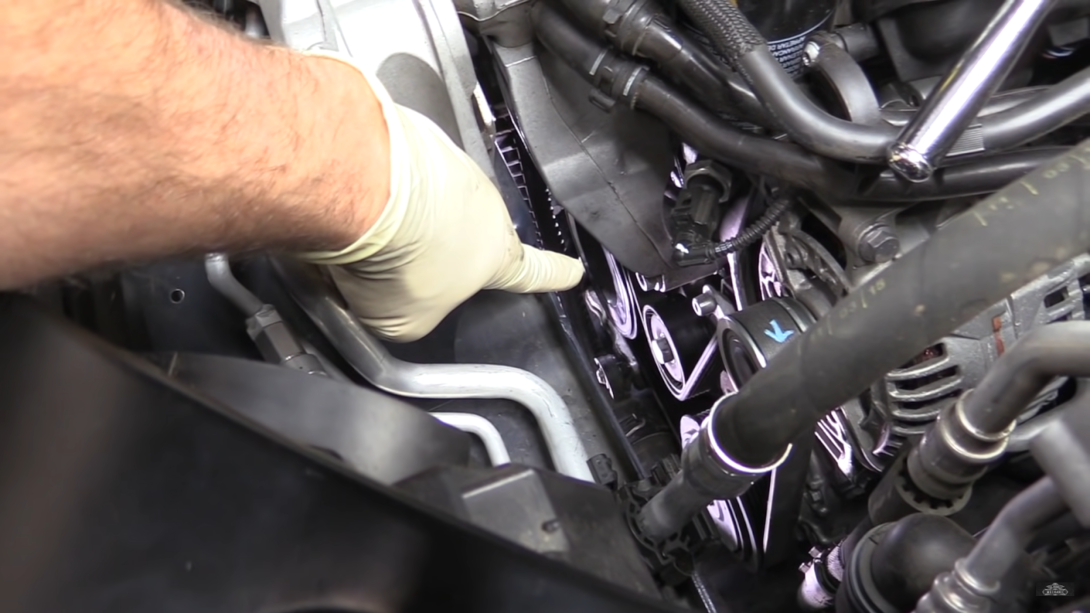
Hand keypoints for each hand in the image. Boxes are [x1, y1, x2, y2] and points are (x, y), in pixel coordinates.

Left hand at [301, 53, 584, 341]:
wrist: (372, 188)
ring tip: (366, 232)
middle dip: (433, 246)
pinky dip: (378, 186)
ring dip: (400, 216)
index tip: (572, 272)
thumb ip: (411, 316)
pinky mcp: (417, 138)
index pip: (532, 273)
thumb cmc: (401, 259)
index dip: (553, 275)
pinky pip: (398, 170)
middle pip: (462, 233)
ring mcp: (453, 167)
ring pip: (426, 201)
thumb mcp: (403, 321)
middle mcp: (485, 207)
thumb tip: (394, 298)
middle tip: (397, 263)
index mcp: (496, 256)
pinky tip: (353, 199)